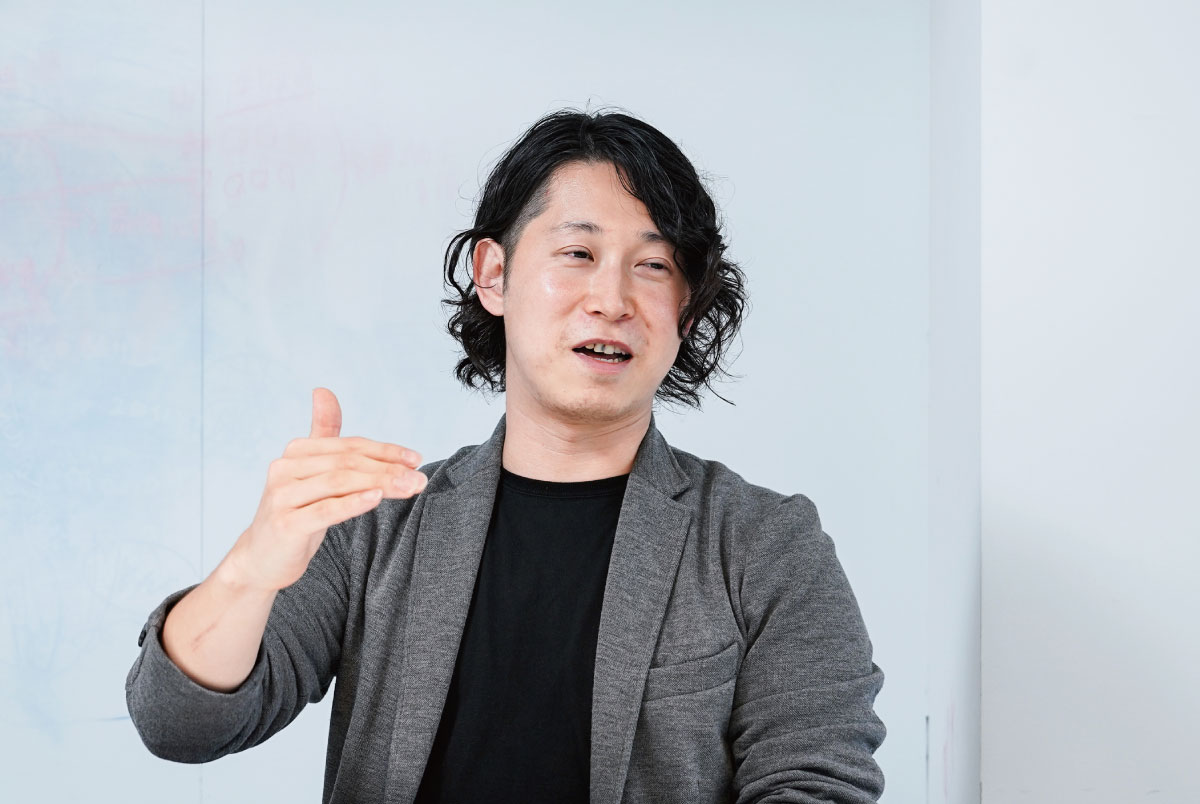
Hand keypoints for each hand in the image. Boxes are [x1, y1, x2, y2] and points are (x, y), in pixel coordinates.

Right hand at [226, 387, 425, 591]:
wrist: (262, 559)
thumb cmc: (296, 513)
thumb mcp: (311, 473)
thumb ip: (322, 434)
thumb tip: (323, 390)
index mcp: (296, 452)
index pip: (349, 446)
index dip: (385, 451)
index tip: (416, 459)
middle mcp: (285, 469)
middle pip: (348, 463)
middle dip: (388, 469)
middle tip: (420, 478)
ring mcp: (282, 496)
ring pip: (340, 483)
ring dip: (380, 484)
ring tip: (410, 487)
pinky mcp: (285, 523)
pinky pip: (326, 509)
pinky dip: (353, 502)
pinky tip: (377, 498)